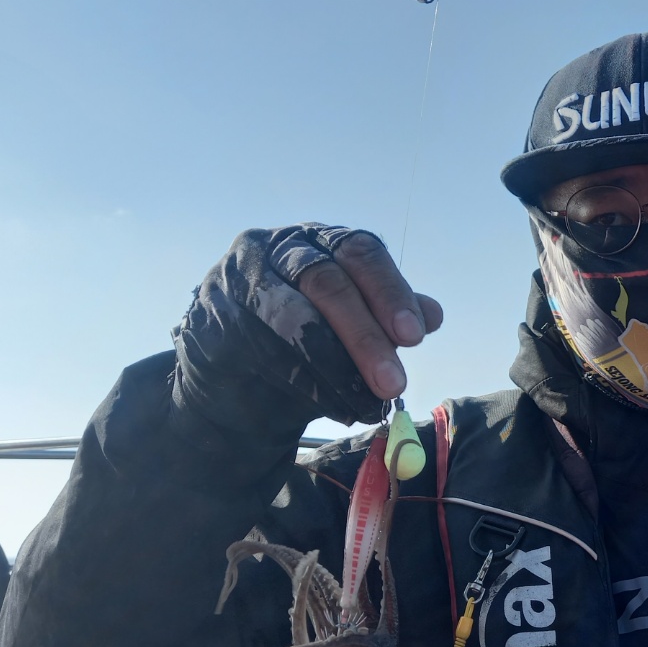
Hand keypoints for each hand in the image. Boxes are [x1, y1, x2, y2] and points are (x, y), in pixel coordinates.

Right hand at [173, 224, 444, 434]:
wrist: (235, 376)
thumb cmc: (304, 341)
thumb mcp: (353, 324)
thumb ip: (386, 315)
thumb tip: (433, 314)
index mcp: (322, 240)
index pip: (361, 253)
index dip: (390, 292)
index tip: (416, 337)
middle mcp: (280, 247)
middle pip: (328, 282)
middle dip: (366, 337)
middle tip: (395, 385)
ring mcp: (241, 277)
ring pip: (293, 315)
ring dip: (336, 366)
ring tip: (367, 405)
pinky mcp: (214, 313)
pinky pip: (261, 346)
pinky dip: (303, 381)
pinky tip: (333, 406)